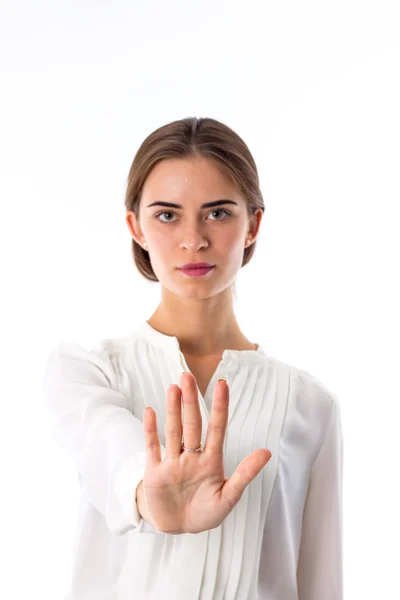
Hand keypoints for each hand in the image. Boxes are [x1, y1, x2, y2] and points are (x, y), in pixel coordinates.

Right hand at [140, 372, 271, 533]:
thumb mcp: (229, 497)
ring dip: (172, 410)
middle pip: (191, 424)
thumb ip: (245, 474)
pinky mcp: (155, 473)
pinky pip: (152, 448)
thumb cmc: (206, 511)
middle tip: (187, 376)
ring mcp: (172, 462)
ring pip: (173, 431)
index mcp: (211, 460)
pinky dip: (150, 430)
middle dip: (190, 401)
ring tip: (173, 387)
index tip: (222, 383)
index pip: (216, 428)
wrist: (178, 528)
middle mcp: (192, 456)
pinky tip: (150, 411)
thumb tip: (267, 452)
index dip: (219, 407)